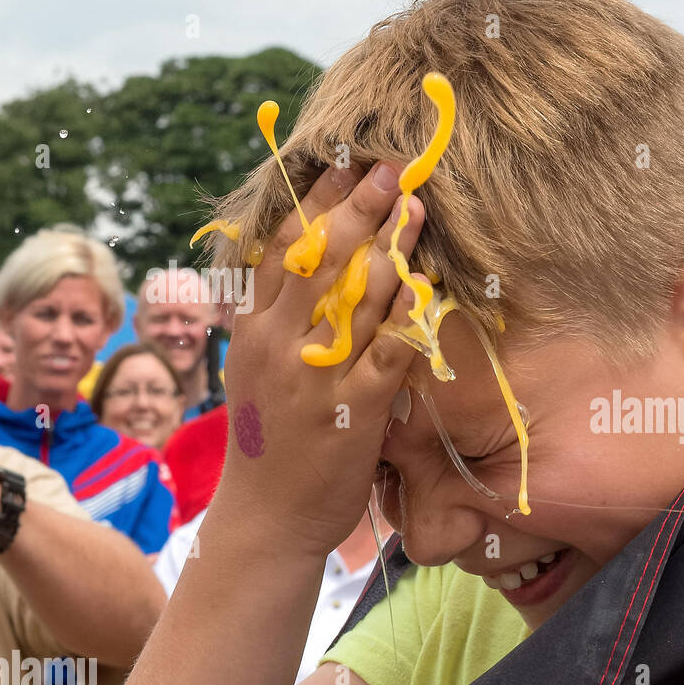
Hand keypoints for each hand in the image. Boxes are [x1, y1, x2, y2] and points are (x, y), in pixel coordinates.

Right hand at [217, 161, 424, 557]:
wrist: (268, 520)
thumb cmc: (271, 444)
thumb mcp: (259, 373)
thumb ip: (278, 323)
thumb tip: (304, 268)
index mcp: (253, 330)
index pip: (282, 249)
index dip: (316, 202)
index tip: (344, 164)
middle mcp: (278, 344)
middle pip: (319, 259)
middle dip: (357, 208)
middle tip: (392, 168)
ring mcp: (315, 376)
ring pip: (355, 297)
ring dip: (391, 247)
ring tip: (417, 208)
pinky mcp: (353, 411)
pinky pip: (388, 352)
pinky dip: (409, 316)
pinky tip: (429, 284)